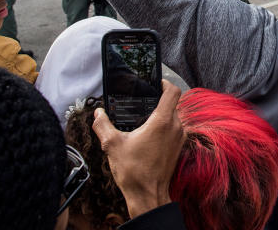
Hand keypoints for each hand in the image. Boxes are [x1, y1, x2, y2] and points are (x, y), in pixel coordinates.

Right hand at [93, 80, 183, 218]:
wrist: (147, 195)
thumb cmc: (133, 171)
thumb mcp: (112, 145)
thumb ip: (103, 125)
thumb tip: (97, 113)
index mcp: (162, 121)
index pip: (172, 91)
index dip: (164, 83)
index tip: (154, 83)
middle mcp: (175, 127)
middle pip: (172, 103)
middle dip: (157, 100)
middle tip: (142, 102)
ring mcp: (179, 138)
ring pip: (174, 116)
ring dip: (161, 115)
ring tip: (143, 119)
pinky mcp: (178, 148)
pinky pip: (174, 129)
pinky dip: (164, 127)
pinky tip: (148, 135)